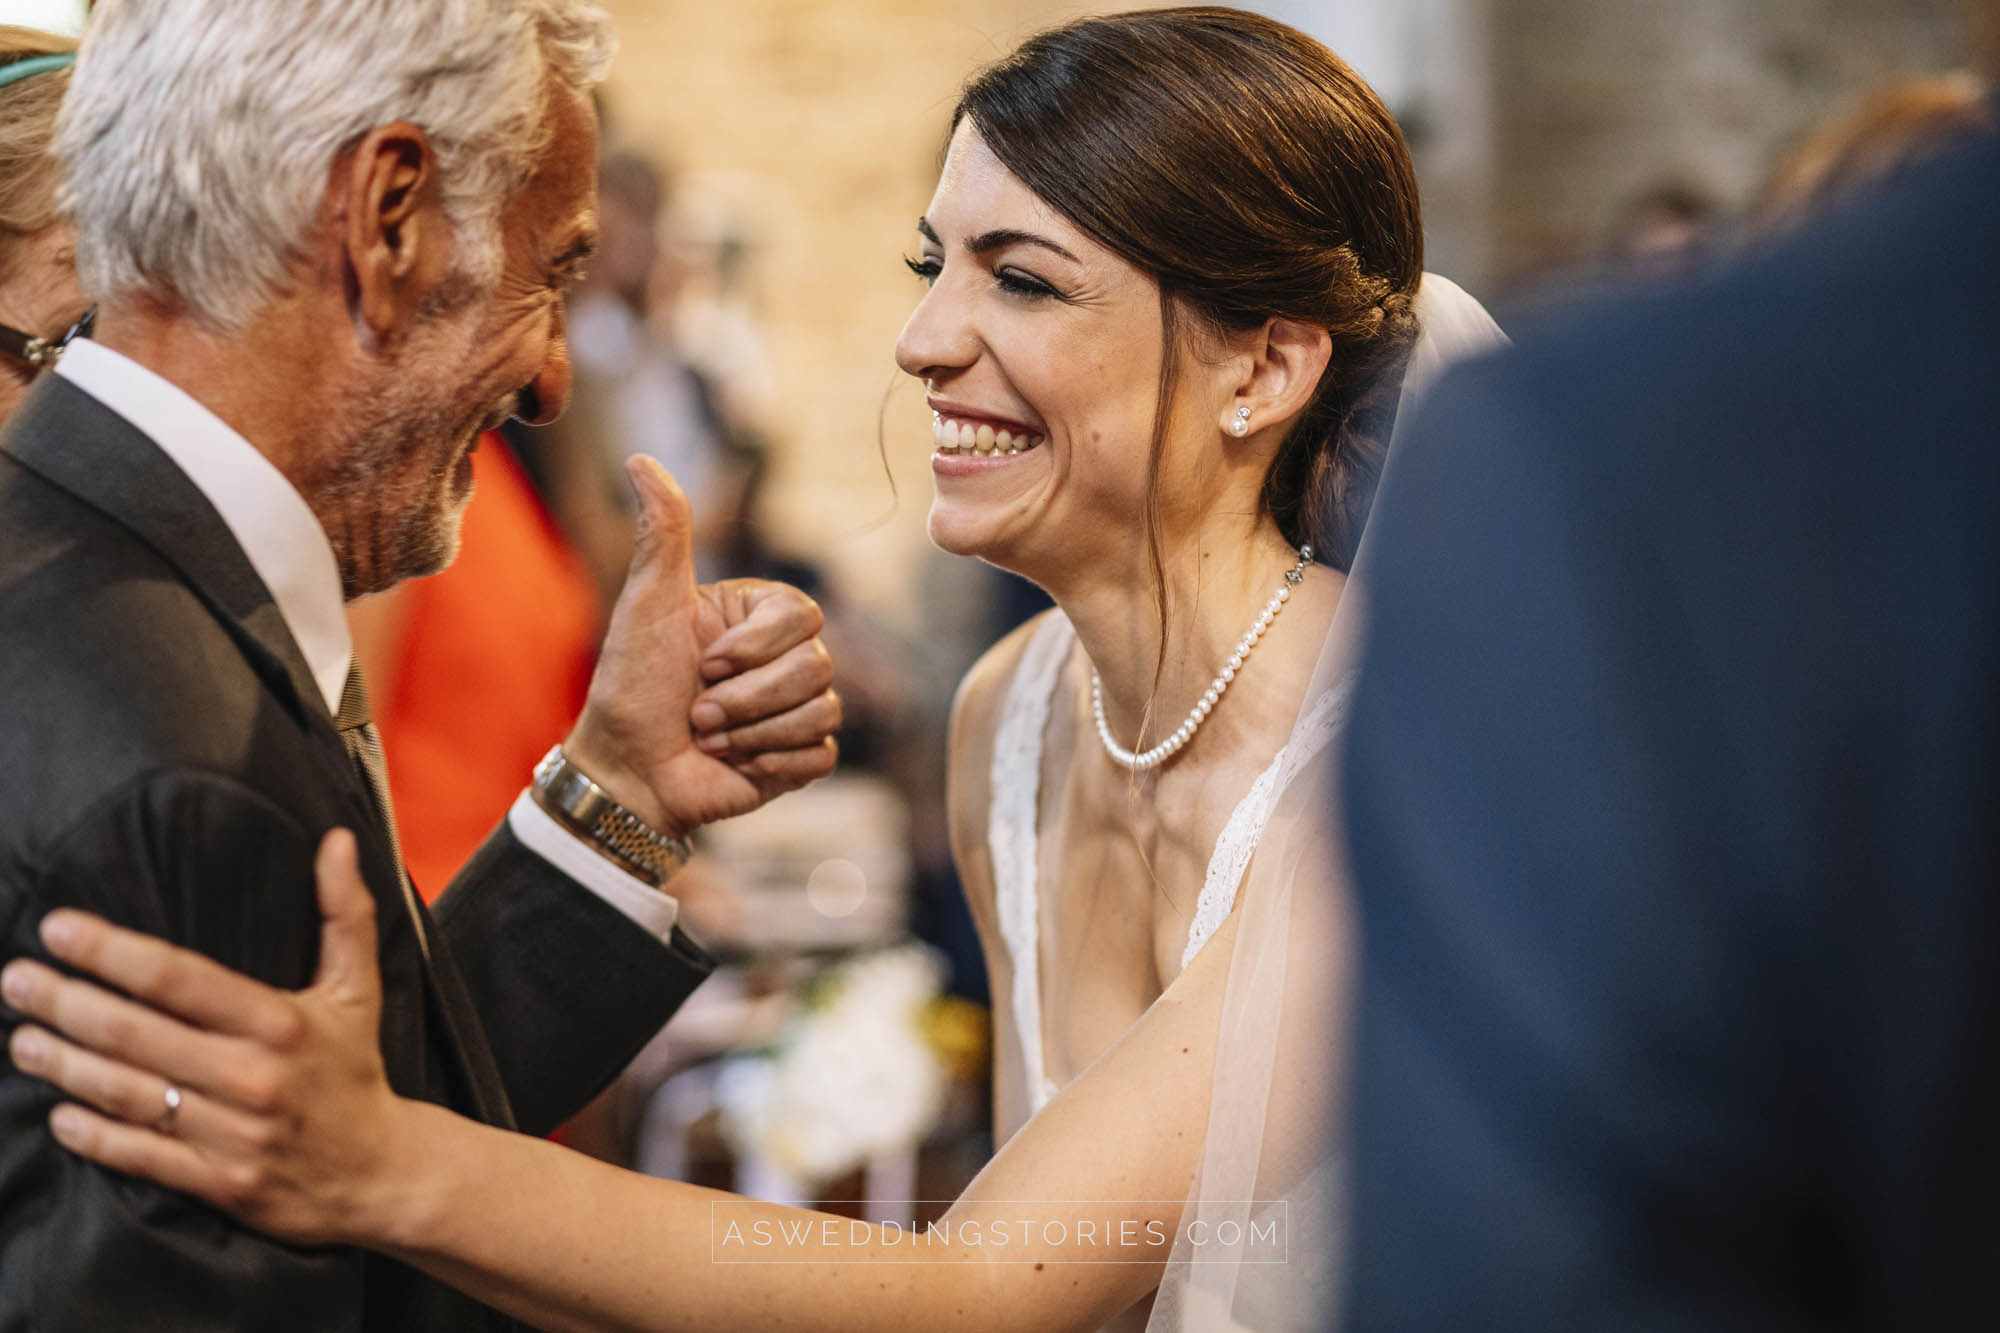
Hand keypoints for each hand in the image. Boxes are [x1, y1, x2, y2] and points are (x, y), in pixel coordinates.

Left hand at [2, 832, 419, 1247]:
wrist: (380, 1172)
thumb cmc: (355, 1070)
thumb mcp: (359, 988)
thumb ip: (345, 913)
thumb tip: (338, 841)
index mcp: (279, 1022)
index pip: (178, 978)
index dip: (112, 952)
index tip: (59, 929)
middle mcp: (252, 1076)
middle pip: (136, 1034)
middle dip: (66, 1003)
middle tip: (16, 980)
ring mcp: (233, 1134)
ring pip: (129, 1094)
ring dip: (66, 1065)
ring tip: (23, 1040)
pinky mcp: (221, 1182)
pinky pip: (144, 1156)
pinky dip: (96, 1136)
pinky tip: (59, 1114)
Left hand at [562, 457, 838, 838]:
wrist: (627, 774)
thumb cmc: (631, 686)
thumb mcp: (647, 604)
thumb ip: (663, 533)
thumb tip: (641, 459)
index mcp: (756, 616)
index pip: (803, 614)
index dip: (756, 647)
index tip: (705, 664)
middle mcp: (782, 658)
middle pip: (817, 665)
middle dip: (747, 697)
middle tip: (698, 711)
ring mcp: (795, 708)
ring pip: (822, 709)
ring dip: (752, 731)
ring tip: (709, 737)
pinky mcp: (800, 757)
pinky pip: (821, 753)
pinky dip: (772, 762)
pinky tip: (736, 764)